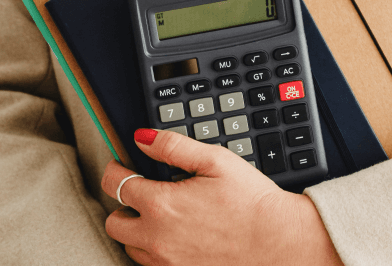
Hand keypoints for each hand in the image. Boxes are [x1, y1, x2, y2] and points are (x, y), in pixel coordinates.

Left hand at [101, 128, 343, 265]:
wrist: (277, 240)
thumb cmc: (251, 201)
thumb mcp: (215, 161)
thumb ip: (174, 147)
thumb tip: (143, 138)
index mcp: (162, 205)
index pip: (116, 184)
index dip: (115, 169)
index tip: (120, 165)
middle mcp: (157, 238)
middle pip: (114, 221)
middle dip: (122, 203)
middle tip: (140, 191)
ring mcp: (166, 261)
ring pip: (129, 245)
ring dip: (136, 228)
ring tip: (159, 213)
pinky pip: (149, 263)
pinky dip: (152, 248)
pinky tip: (172, 234)